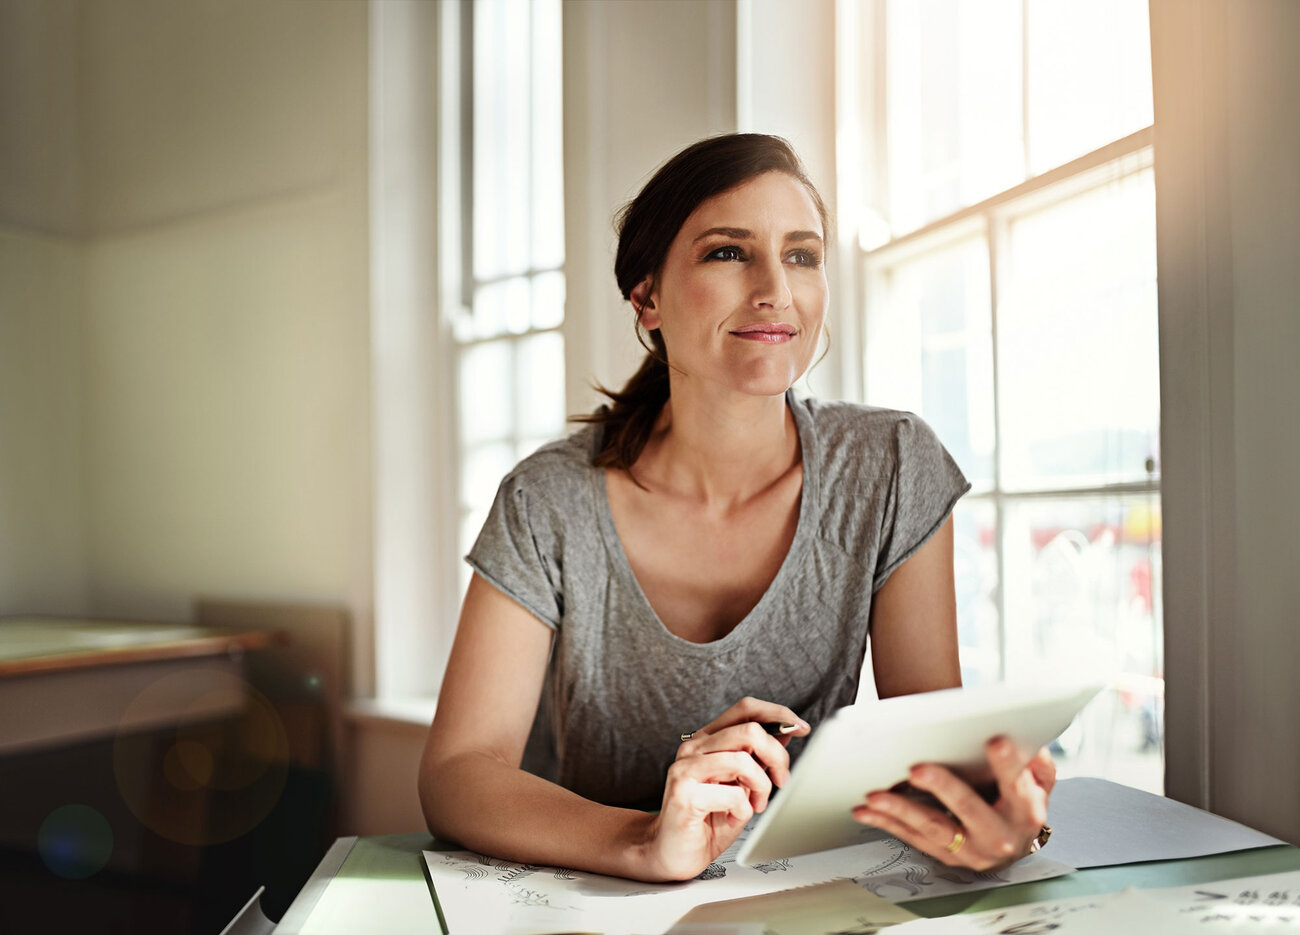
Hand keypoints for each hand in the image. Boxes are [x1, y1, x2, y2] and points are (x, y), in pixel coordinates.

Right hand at [636, 697, 809, 880]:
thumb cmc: (706, 821)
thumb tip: (785, 735)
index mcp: (707, 740)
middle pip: (750, 731)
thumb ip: (757, 759)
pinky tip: (731, 818)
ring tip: (754, 805)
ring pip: (743, 761)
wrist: (671, 853)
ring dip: (761, 787)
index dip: (778, 715)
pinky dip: (743, 810)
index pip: (745, 709)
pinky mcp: (684, 794)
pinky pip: (732, 794)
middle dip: (777, 757)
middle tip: (781, 781)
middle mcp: (693, 748)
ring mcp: (685, 769)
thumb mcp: (741, 785)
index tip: (800, 728)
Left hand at [851, 738, 1054, 870]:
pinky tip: (867, 810)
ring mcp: (972, 850)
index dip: (1007, 764)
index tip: (995, 741)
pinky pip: (913, 839)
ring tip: (877, 794)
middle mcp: (999, 835)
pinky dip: (888, 823)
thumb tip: (1027, 740)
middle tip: (918, 769)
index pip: (1017, 785)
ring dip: (901, 810)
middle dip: (943, 788)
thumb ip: (1035, 762)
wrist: (1014, 846)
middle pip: (969, 809)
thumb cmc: (1020, 805)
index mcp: (1025, 812)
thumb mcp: (1038, 783)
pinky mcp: (949, 857)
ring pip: (933, 828)